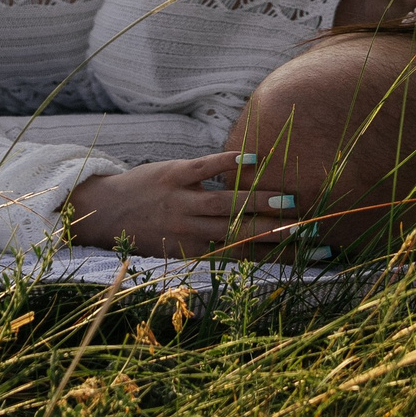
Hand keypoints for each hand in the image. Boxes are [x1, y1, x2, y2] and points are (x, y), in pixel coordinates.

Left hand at [65, 152, 301, 258]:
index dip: (280, 257)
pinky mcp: (172, 173)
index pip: (246, 256)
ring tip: (290, 201)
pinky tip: (251, 158)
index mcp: (195, 251)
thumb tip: (255, 246)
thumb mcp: (176, 247)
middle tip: (311, 230)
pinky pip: (204, 167)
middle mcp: (190, 229)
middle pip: (241, 232)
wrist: (104, 212)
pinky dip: (227, 163)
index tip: (311, 257)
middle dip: (277, 232)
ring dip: (259, 201)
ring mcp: (182, 200)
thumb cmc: (144, 232)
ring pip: (227, 202)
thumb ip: (211, 245)